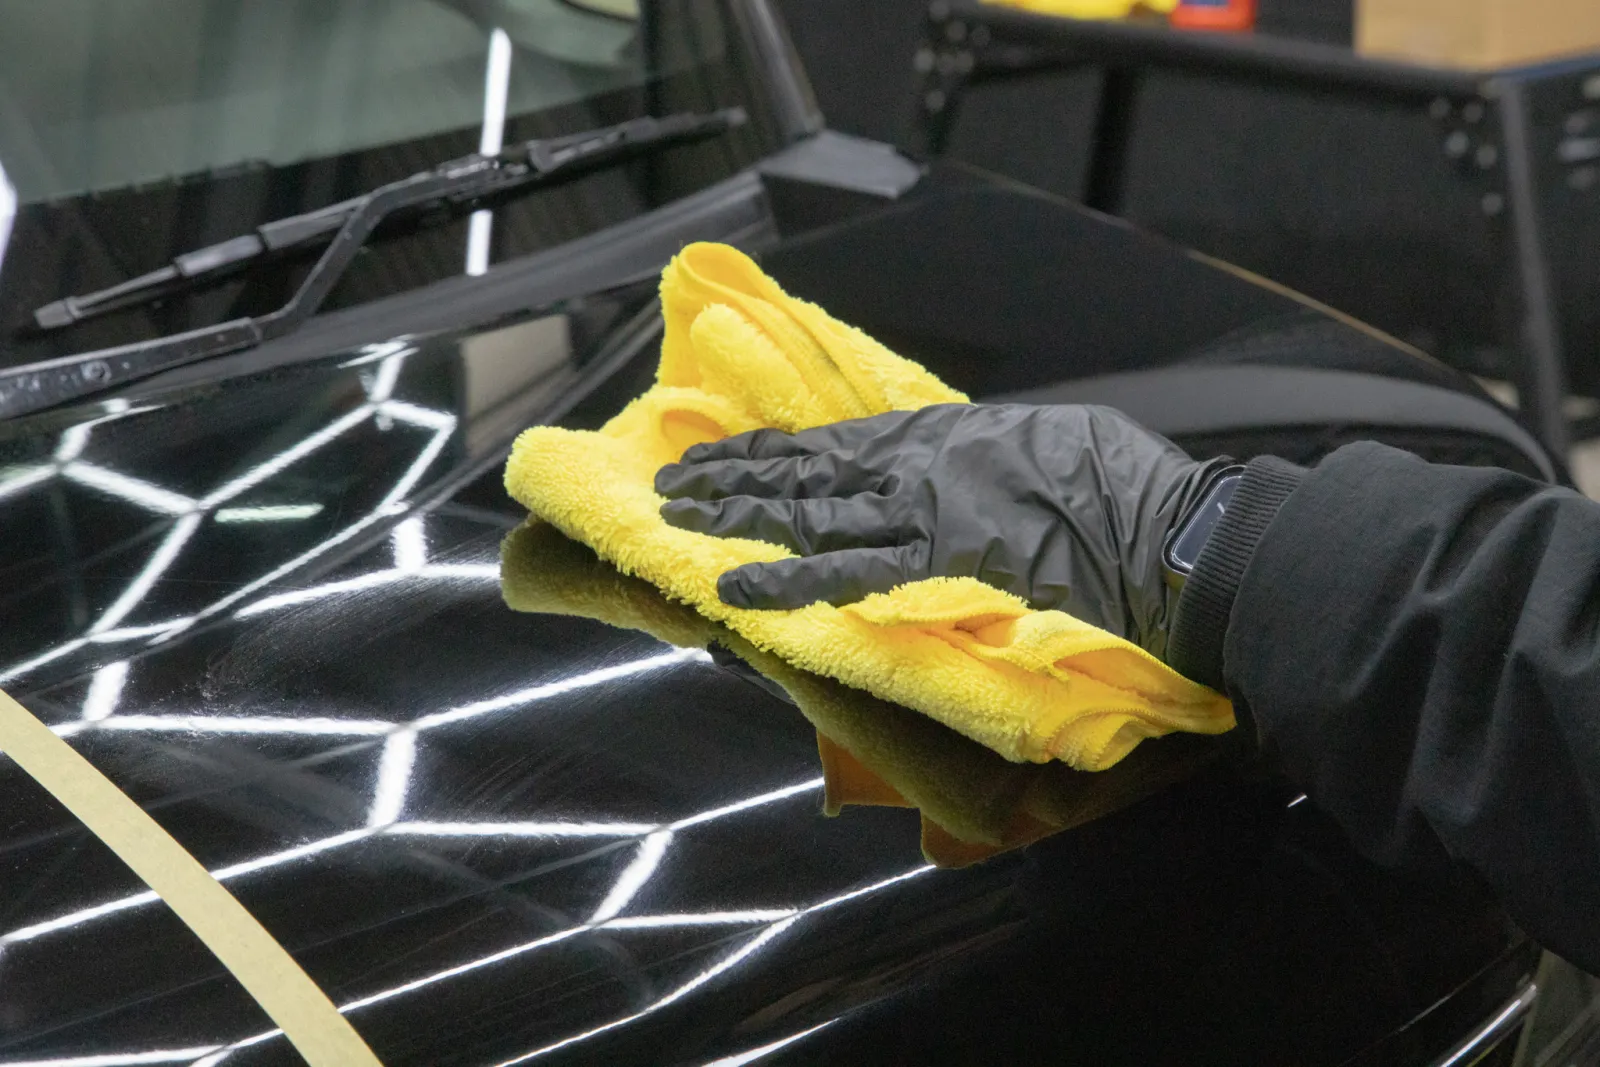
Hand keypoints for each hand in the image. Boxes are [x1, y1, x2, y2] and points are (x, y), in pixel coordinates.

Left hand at [655, 403, 1229, 657]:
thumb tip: (960, 473)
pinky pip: (844, 573)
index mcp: (944, 435)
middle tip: (678, 483)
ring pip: (810, 512)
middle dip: (738, 479)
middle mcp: (918, 466)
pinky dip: (787, 582)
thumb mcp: (1046, 444)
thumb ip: (986, 457)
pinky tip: (735, 590)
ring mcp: (922, 513)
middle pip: (808, 471)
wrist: (1164, 533)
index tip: (730, 455)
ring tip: (679, 519)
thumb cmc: (1123, 486)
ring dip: (740, 517)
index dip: (777, 452)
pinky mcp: (936, 562)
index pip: (838, 444)